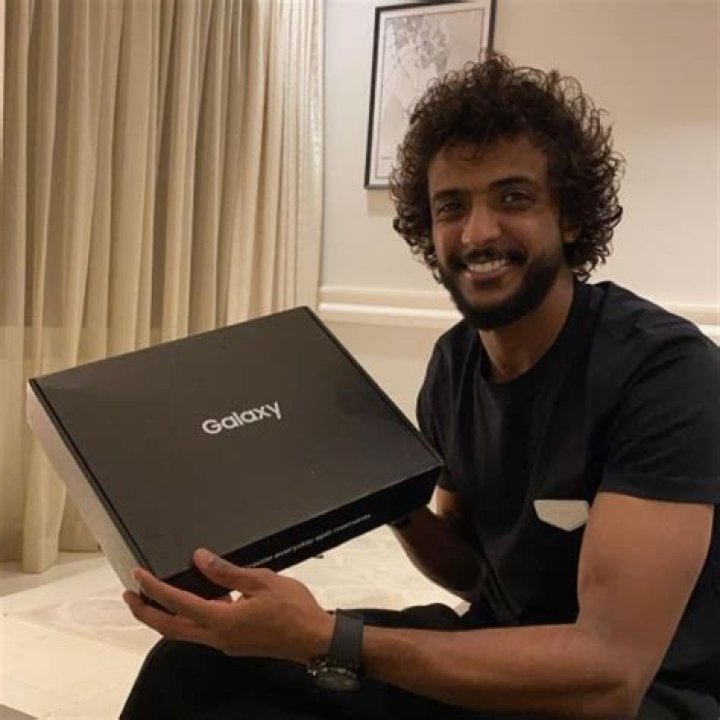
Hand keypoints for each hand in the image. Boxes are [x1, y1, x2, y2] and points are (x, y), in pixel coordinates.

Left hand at [123, 549, 333, 663]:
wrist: (314, 639)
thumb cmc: (294, 609)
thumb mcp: (262, 581)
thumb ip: (227, 571)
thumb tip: (199, 558)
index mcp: (222, 620)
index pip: (178, 604)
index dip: (154, 589)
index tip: (138, 576)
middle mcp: (217, 637)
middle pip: (169, 628)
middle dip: (145, 612)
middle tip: (128, 594)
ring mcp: (224, 643)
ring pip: (183, 632)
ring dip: (163, 616)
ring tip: (153, 596)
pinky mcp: (234, 643)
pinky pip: (201, 631)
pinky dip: (187, 617)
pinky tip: (195, 600)